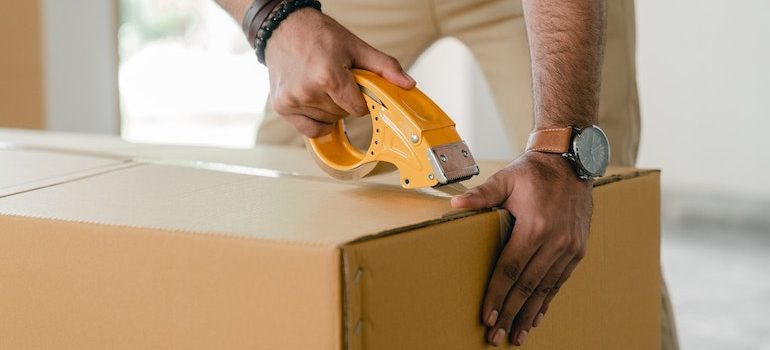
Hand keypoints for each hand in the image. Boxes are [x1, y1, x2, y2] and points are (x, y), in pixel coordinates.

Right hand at [264, 9, 414, 137]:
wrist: (283, 28)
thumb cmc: (318, 35)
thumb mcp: (356, 47)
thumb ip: (384, 67)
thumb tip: (408, 84)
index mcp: (328, 76)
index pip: (358, 109)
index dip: (362, 100)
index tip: (356, 87)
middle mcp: (308, 91)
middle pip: (342, 115)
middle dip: (345, 102)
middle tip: (337, 81)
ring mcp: (293, 100)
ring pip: (327, 122)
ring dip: (330, 109)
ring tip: (322, 86)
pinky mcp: (282, 107)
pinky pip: (309, 130)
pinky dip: (317, 121)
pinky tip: (316, 103)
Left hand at [451, 152, 591, 346]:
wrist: (571, 161)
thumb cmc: (534, 171)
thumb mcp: (506, 178)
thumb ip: (482, 194)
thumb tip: (456, 205)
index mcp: (535, 226)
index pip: (510, 269)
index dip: (497, 295)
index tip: (486, 316)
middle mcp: (555, 241)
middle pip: (527, 286)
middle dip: (509, 313)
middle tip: (496, 336)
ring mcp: (569, 247)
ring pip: (545, 288)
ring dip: (529, 314)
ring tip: (516, 335)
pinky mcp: (578, 249)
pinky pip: (559, 281)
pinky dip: (547, 301)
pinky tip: (536, 317)